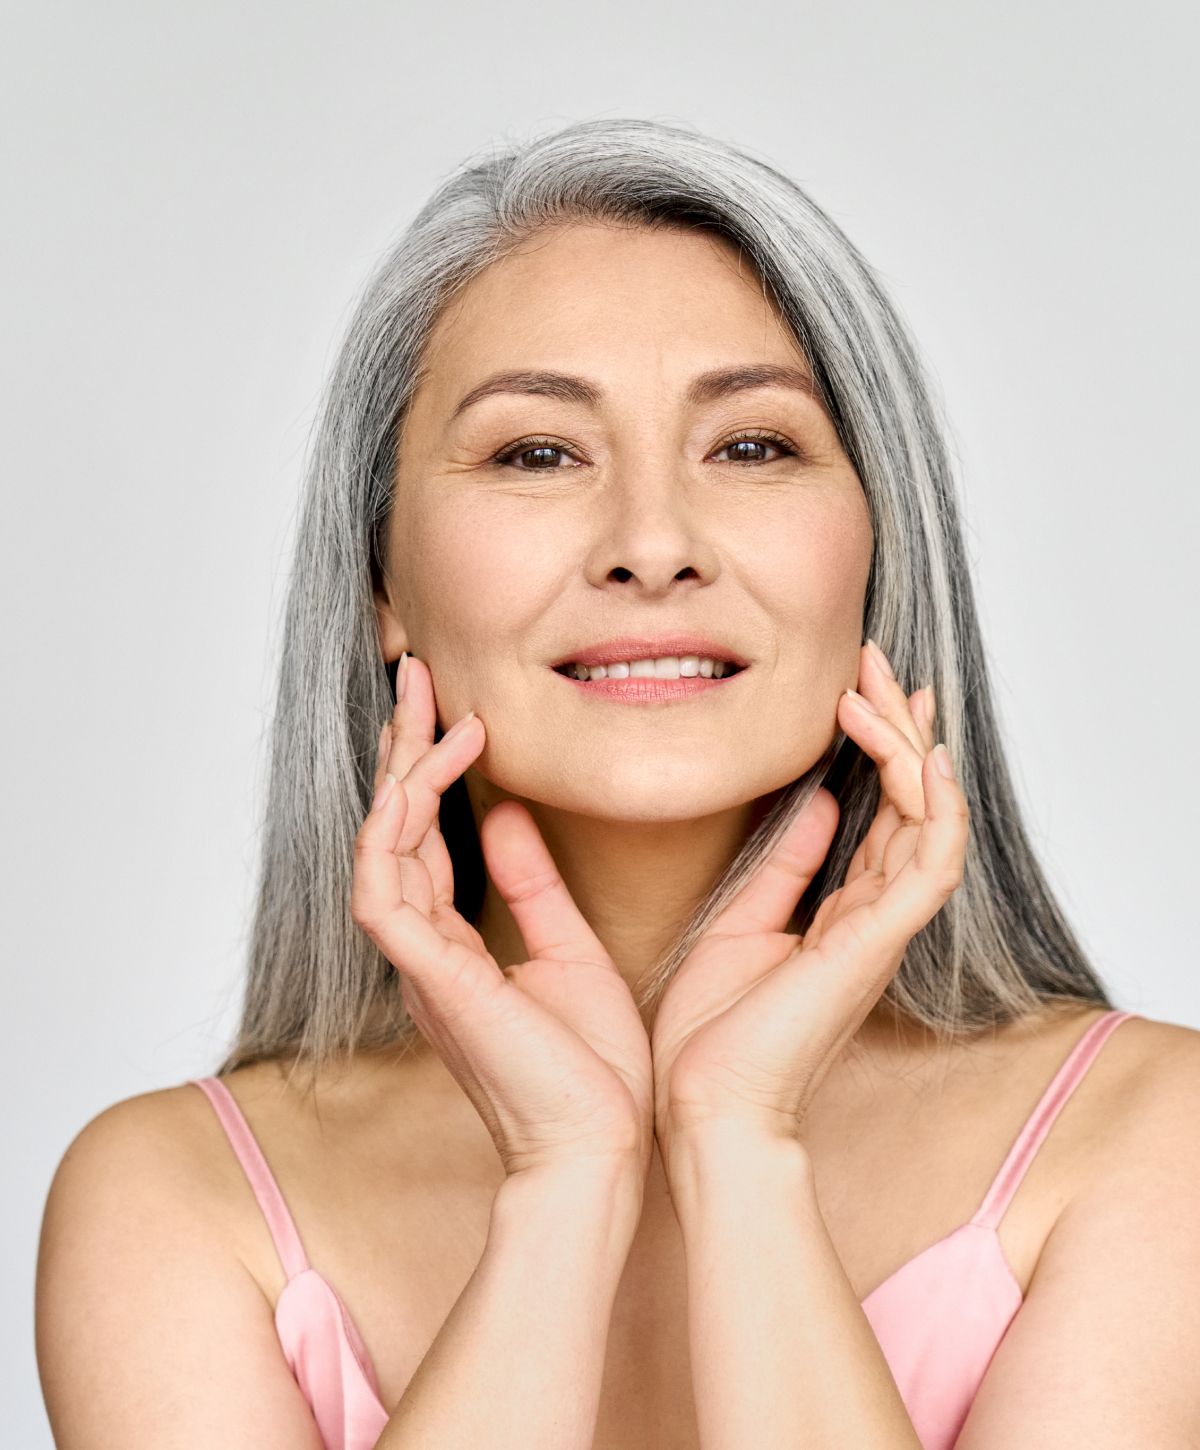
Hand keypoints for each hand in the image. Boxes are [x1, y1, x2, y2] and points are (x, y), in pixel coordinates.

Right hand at [351, 654, 653, 1183]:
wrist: (602, 1148)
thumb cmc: (591, 1069)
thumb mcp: (566, 950)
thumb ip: (530, 884)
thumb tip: (505, 816)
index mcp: (451, 949)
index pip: (421, 841)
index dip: (427, 772)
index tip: (451, 709)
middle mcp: (423, 952)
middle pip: (390, 830)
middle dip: (400, 751)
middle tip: (417, 677)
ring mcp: (419, 966)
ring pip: (378, 848)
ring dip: (399, 772)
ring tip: (430, 708)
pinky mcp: (430, 979)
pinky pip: (384, 890)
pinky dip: (400, 826)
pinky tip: (435, 772)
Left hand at [650, 641, 968, 1177]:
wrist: (704, 1105)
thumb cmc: (714, 1032)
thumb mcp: (743, 921)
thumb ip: (785, 863)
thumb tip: (813, 803)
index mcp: (844, 914)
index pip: (884, 815)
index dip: (880, 749)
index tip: (857, 688)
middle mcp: (875, 917)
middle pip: (915, 804)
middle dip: (903, 729)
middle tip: (880, 663)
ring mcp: (882, 931)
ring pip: (931, 821)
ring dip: (912, 749)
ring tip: (883, 688)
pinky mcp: (875, 944)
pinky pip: (930, 863)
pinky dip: (931, 806)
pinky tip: (914, 756)